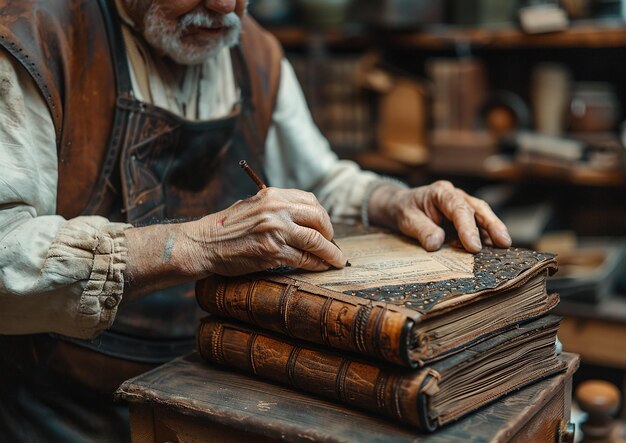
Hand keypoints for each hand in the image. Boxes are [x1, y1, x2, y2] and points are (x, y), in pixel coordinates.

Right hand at [189, 187, 346, 275]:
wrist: (204, 244)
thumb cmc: (226, 227)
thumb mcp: (252, 206)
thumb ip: (276, 207)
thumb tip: (302, 216)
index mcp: (272, 195)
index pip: (310, 201)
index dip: (322, 216)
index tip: (325, 227)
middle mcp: (276, 210)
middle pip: (319, 219)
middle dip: (330, 234)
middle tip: (332, 244)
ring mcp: (275, 231)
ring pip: (315, 241)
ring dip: (330, 253)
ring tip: (336, 260)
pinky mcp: (272, 253)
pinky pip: (303, 259)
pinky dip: (315, 264)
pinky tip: (319, 267)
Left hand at [368, 181, 511, 252]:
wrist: (400, 205)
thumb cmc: (404, 210)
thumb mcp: (406, 219)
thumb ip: (422, 230)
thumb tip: (437, 244)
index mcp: (441, 192)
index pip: (458, 209)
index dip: (468, 228)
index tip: (473, 246)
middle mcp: (455, 195)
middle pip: (478, 209)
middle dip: (492, 225)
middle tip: (504, 242)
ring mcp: (461, 205)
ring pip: (482, 215)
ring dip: (493, 231)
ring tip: (504, 247)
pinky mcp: (463, 217)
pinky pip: (477, 225)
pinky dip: (485, 236)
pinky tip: (493, 248)